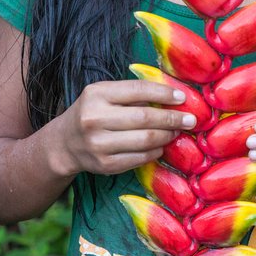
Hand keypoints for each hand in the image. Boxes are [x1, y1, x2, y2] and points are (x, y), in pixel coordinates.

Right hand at [57, 80, 195, 176]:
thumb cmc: (92, 112)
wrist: (65, 143)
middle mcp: (95, 118)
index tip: (182, 98)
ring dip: (167, 135)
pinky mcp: (104, 165)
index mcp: (97, 94)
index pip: (138, 90)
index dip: (163, 93)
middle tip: (190, 119)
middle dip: (172, 118)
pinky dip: (155, 151)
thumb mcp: (104, 94)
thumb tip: (171, 96)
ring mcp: (99, 144)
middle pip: (145, 118)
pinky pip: (139, 158)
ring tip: (176, 131)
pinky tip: (161, 145)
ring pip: (145, 140)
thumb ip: (131, 93)